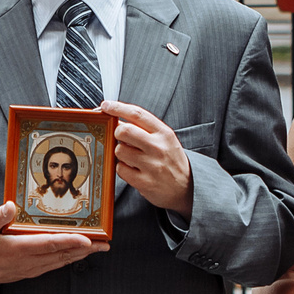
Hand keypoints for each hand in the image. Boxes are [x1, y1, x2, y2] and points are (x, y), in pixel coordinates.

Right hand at [0, 201, 101, 289]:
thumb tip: (10, 206)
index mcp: (18, 248)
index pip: (50, 244)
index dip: (70, 242)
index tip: (88, 240)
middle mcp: (28, 261)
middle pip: (62, 254)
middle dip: (85, 249)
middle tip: (104, 244)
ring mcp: (31, 268)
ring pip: (61, 261)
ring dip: (80, 255)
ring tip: (98, 248)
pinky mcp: (31, 272)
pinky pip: (54, 265)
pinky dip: (68, 259)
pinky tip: (78, 254)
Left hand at [102, 100, 192, 214]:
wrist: (186, 188)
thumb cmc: (172, 161)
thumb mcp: (165, 140)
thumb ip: (144, 129)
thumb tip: (117, 120)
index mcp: (164, 133)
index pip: (137, 114)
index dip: (118, 107)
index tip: (106, 105)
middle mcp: (158, 147)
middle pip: (124, 130)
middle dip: (117, 132)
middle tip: (121, 138)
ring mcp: (151, 165)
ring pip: (119, 150)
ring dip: (120, 152)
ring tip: (132, 157)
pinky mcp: (144, 182)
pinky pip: (120, 169)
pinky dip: (123, 168)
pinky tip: (133, 169)